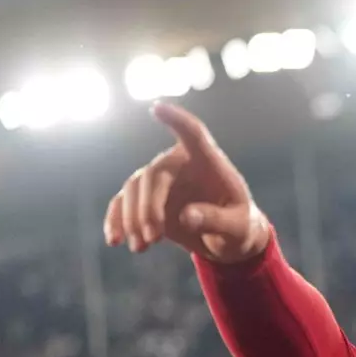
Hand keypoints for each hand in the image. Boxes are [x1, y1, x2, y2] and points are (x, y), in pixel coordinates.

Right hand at [104, 102, 269, 262]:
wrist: (227, 240)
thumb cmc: (239, 227)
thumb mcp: (237, 228)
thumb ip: (215, 220)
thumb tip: (185, 217)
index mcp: (209, 162)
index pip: (193, 134)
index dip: (176, 121)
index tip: (158, 108)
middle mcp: (180, 163)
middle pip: (154, 174)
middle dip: (149, 207)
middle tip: (152, 237)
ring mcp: (160, 180)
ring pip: (133, 188)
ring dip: (132, 218)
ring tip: (141, 248)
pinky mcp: (146, 200)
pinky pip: (123, 204)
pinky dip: (116, 221)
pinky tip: (116, 241)